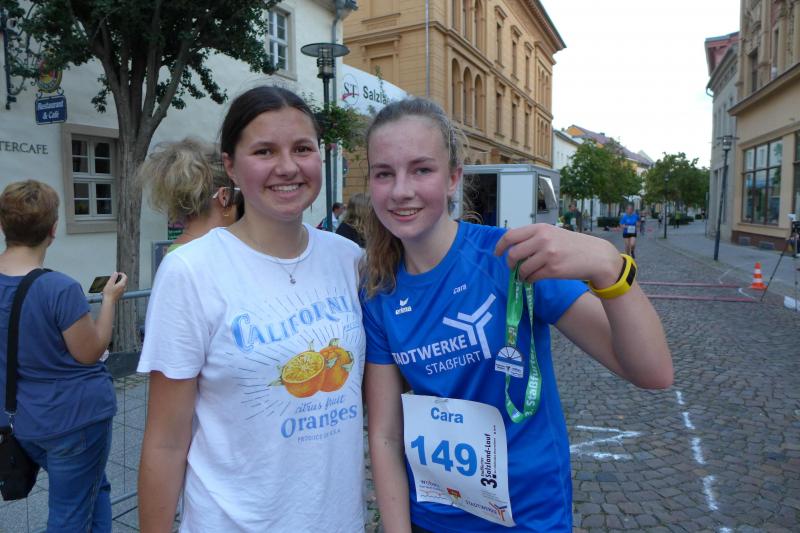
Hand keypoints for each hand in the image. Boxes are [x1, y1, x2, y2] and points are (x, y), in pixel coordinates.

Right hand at [102, 272, 127, 301]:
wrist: (109, 301)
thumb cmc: (108, 293)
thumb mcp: (109, 283)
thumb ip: (113, 277)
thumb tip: (116, 273)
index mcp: (122, 284)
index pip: (125, 277)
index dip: (121, 274)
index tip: (117, 274)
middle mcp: (124, 288)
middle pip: (124, 280)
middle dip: (119, 278)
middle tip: (113, 278)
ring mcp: (122, 292)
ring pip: (122, 285)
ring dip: (117, 282)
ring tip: (111, 283)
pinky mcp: (120, 294)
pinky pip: (120, 289)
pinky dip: (116, 287)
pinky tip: (111, 289)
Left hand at [494, 224, 620, 286]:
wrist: (595, 256)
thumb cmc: (572, 245)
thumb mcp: (553, 233)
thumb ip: (533, 237)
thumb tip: (511, 244)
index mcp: (540, 228)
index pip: (510, 236)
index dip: (500, 246)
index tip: (497, 253)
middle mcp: (543, 239)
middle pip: (513, 253)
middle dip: (510, 263)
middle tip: (513, 267)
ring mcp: (548, 255)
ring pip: (522, 268)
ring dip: (520, 274)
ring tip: (525, 275)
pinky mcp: (553, 270)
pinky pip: (532, 277)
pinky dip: (529, 280)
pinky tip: (533, 278)